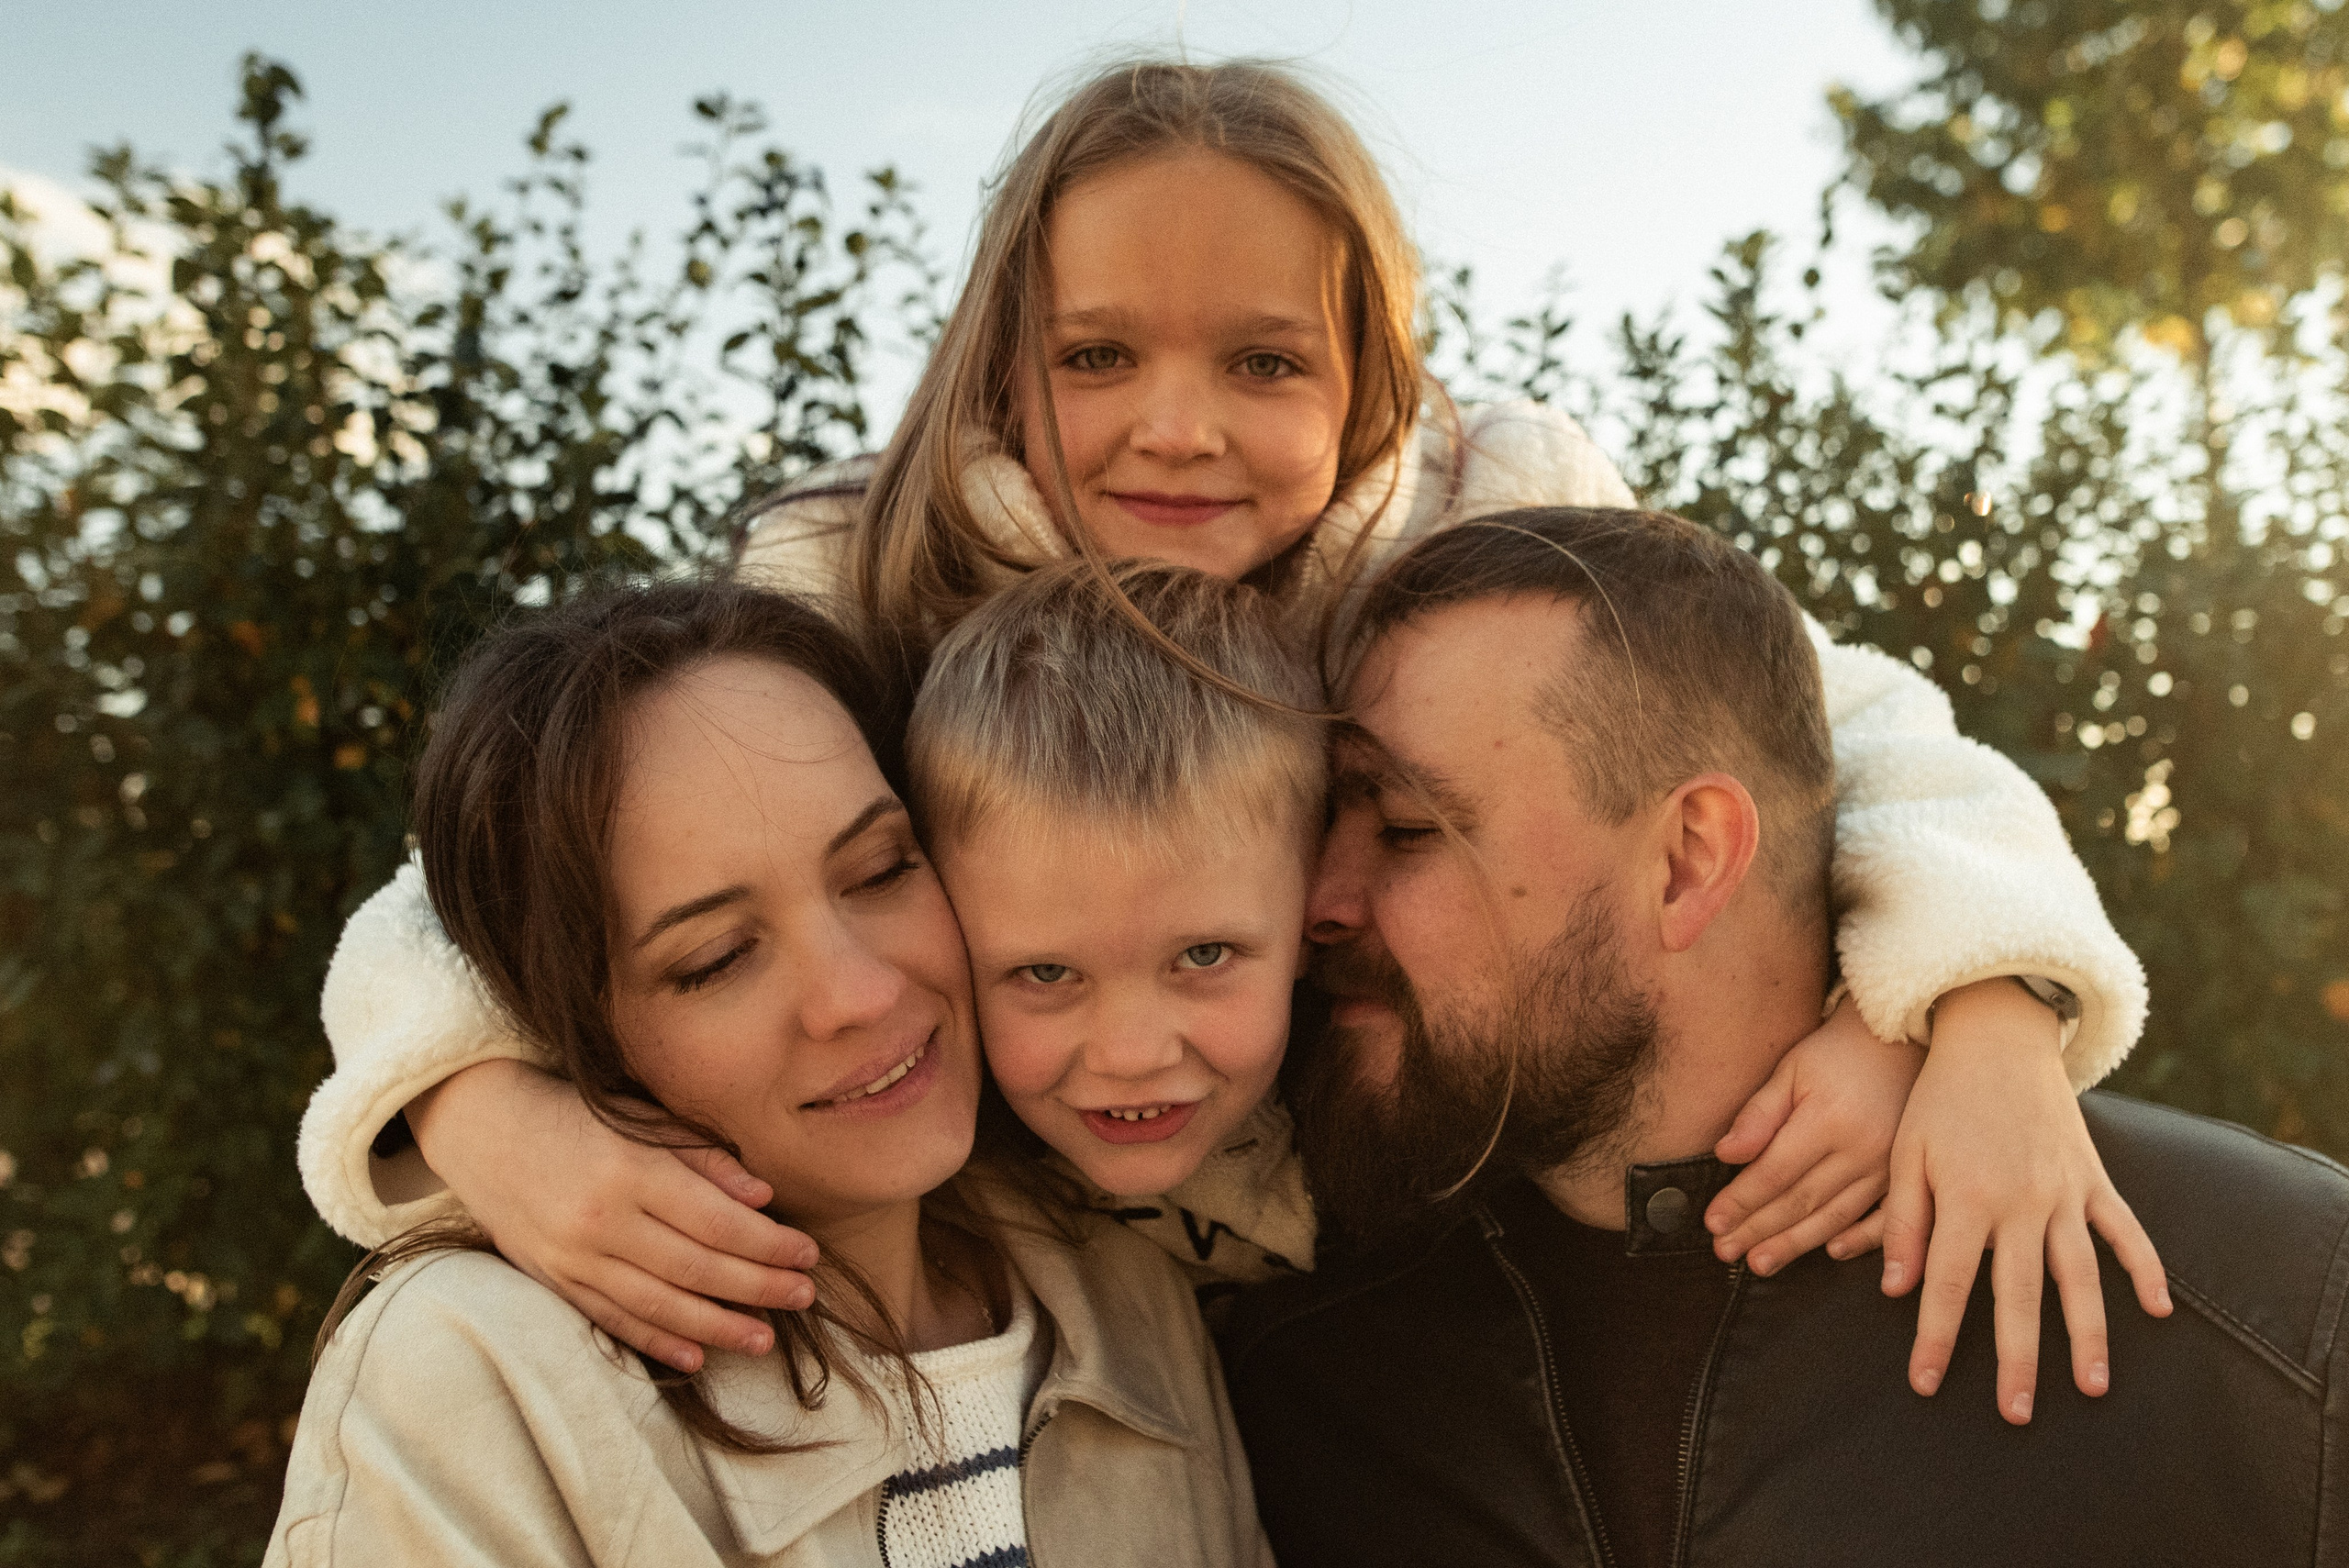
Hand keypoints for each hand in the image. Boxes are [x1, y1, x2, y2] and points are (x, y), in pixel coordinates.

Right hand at [408, 1058, 818, 1372]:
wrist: (479, 1125)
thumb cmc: (572, 1112)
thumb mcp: (638, 1116)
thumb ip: (700, 1157)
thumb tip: (762, 1196)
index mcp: (629, 1170)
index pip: (716, 1221)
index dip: (768, 1244)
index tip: (807, 1253)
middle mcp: (600, 1221)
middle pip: (695, 1268)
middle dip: (757, 1287)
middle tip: (804, 1296)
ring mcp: (572, 1257)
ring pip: (658, 1305)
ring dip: (718, 1326)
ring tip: (765, 1338)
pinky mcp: (552, 1280)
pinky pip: (611, 1320)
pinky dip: (656, 1341)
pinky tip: (696, 1356)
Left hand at [1704, 993, 1923, 1275]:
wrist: (1901, 1041)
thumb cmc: (1837, 1053)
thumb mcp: (1792, 1069)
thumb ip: (1759, 1113)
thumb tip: (1725, 1154)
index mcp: (1829, 1121)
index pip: (1775, 1173)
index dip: (1741, 1202)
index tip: (1713, 1223)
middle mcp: (1862, 1150)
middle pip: (1801, 1202)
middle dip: (1759, 1231)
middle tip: (1725, 1252)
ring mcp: (1889, 1167)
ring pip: (1836, 1217)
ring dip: (1795, 1244)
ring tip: (1760, 1262)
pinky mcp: (1907, 1175)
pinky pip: (1883, 1218)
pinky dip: (1860, 1240)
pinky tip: (1831, 1252)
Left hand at [1878, 978, 2171, 1424]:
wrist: (1995, 1037)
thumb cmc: (1938, 1099)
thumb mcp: (1904, 1152)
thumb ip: (1900, 1220)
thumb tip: (1895, 1288)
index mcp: (1964, 1196)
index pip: (1944, 1283)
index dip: (1933, 1336)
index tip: (1924, 1383)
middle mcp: (2019, 1201)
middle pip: (2017, 1295)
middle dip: (2015, 1358)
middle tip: (2016, 1412)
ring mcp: (2063, 1192)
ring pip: (2079, 1276)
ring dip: (2087, 1334)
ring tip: (2090, 1385)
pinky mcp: (2094, 1178)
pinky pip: (2125, 1230)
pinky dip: (2145, 1268)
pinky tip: (2158, 1310)